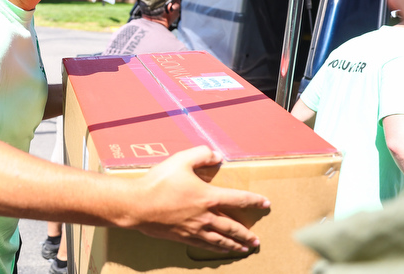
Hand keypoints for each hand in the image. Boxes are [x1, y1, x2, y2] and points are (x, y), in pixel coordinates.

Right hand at [129, 146, 270, 252]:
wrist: (138, 205)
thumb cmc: (158, 182)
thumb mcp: (181, 160)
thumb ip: (201, 154)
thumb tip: (216, 155)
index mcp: (208, 197)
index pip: (238, 199)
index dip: (254, 201)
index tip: (265, 204)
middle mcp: (205, 216)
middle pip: (233, 227)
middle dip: (246, 234)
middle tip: (257, 240)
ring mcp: (195, 229)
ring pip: (221, 240)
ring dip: (235, 245)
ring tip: (245, 249)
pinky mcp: (183, 237)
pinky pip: (205, 245)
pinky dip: (216, 248)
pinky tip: (220, 250)